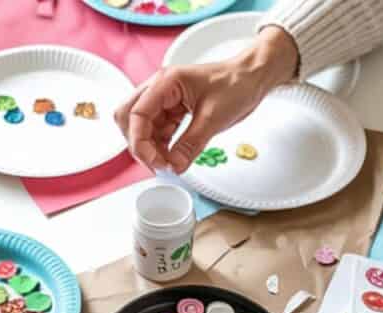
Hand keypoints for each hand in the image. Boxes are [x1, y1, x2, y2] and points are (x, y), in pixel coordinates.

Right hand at [115, 26, 298, 173]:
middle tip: (158, 164)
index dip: (140, 142)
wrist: (253, 77)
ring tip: (168, 163)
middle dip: (139, 145)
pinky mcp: (171, 111)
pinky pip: (156, 132)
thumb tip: (175, 166)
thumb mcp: (214, 117)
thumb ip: (191, 143)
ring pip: (141, 128)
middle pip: (129, 119)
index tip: (155, 162)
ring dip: (149, 148)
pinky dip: (160, 147)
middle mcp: (160, 89)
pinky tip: (171, 157)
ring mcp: (164, 101)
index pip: (136, 114)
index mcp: (166, 82)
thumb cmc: (237, 83)